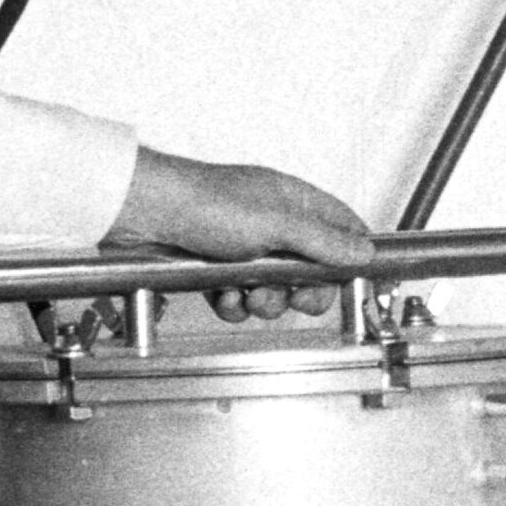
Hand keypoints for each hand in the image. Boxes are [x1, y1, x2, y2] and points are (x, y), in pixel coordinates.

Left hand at [109, 150, 377, 321]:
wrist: (142, 214)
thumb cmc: (203, 202)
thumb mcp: (276, 223)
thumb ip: (323, 240)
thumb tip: (362, 252)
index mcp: (294, 201)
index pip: (342, 228)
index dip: (353, 256)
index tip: (357, 282)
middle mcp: (273, 223)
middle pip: (311, 270)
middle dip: (302, 291)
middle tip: (293, 295)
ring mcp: (246, 248)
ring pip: (275, 290)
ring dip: (264, 301)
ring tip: (246, 293)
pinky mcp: (219, 269)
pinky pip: (242, 299)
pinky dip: (234, 304)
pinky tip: (224, 295)